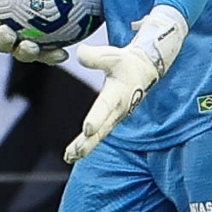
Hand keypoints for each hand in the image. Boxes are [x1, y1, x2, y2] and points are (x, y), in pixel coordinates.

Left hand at [64, 5, 187, 162]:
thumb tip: (80, 53)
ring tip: (69, 157)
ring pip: (98, 136)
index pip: (105, 107)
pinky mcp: (109, 122)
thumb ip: (96, 56)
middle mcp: (117, 110)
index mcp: (117, 94)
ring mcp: (114, 118)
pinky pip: (97, 137)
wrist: (142, 72)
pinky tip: (70, 156)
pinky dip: (84, 147)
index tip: (87, 129)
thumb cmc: (126, 63)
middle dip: (89, 142)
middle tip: (75, 152)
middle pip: (102, 129)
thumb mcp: (114, 55)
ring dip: (84, 148)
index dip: (96, 118)